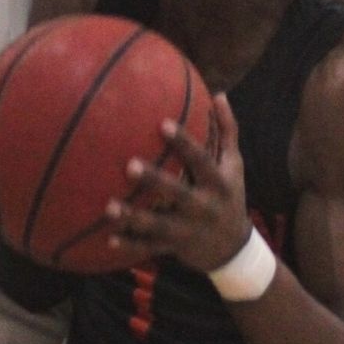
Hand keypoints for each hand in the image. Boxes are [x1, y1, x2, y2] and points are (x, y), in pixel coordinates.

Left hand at [105, 94, 250, 271]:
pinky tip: (108, 239)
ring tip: (109, 207)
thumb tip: (219, 94)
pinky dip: (130, 245)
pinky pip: (149, 248)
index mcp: (218, 184)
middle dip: (155, 181)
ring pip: (159, 225)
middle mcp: (204, 208)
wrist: (234, 249)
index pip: (202, 161)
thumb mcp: (234, 166)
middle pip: (178, 194)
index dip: (185, 143)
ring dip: (134, 218)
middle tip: (129, 165)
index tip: (163, 123)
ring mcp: (188, 231)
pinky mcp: (174, 247)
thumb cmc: (229, 196)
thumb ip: (227, 131)